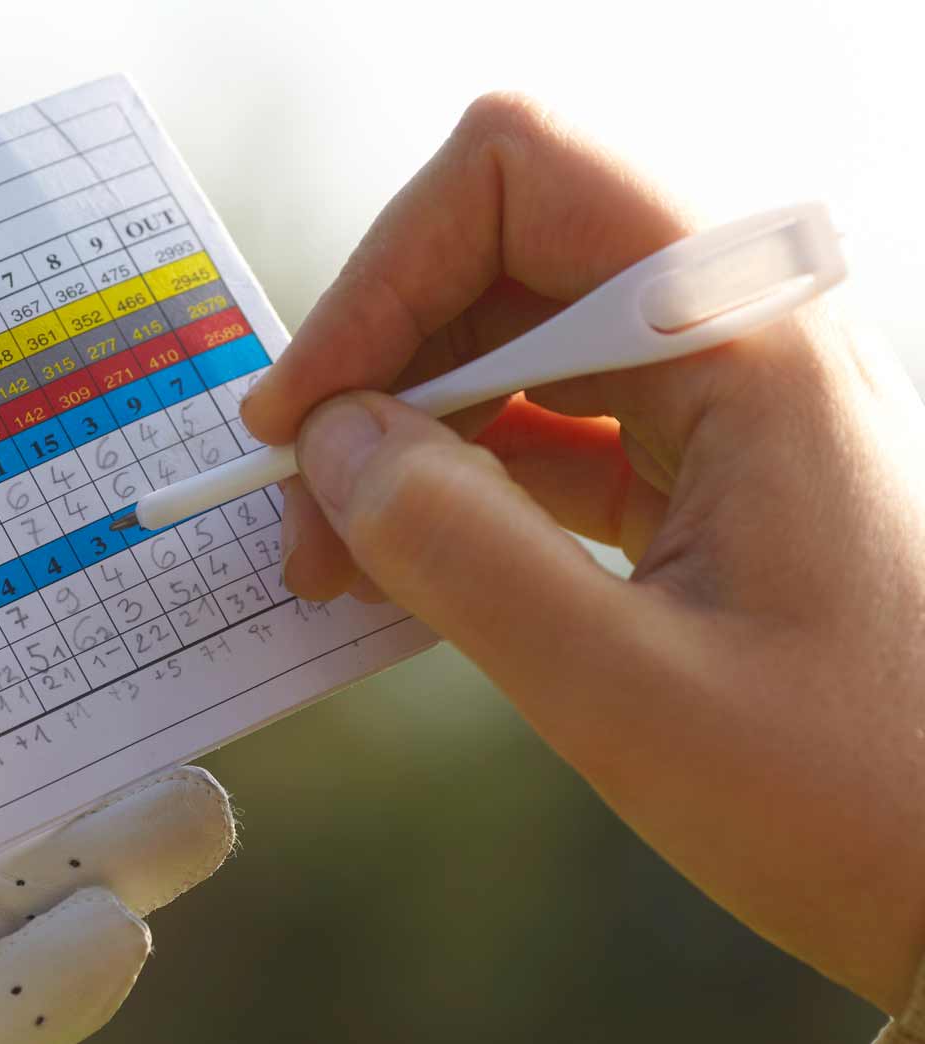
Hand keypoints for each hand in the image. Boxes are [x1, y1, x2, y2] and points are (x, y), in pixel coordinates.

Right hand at [240, 92, 924, 1013]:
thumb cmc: (863, 797)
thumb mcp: (631, 695)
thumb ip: (462, 555)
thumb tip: (331, 448)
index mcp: (749, 342)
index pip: (522, 178)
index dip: (383, 272)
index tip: (305, 412)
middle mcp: (740, 334)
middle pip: (500, 254)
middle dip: (378, 366)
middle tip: (302, 507)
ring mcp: (725, 395)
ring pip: (511, 339)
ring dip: (406, 429)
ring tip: (340, 553)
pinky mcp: (704, 461)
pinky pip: (546, 420)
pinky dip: (458, 476)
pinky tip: (408, 560)